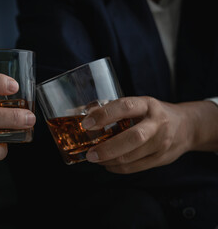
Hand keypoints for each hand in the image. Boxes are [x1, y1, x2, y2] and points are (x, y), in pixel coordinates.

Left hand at [81, 96, 217, 173]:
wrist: (187, 127)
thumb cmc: (153, 114)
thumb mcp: (139, 104)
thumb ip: (116, 109)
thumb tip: (86, 113)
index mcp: (148, 105)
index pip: (125, 108)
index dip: (105, 115)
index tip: (87, 124)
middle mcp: (157, 124)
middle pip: (133, 138)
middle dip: (108, 148)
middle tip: (90, 154)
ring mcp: (161, 143)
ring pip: (133, 157)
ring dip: (109, 160)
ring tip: (95, 158)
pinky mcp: (161, 159)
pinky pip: (135, 168)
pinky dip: (117, 168)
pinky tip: (107, 164)